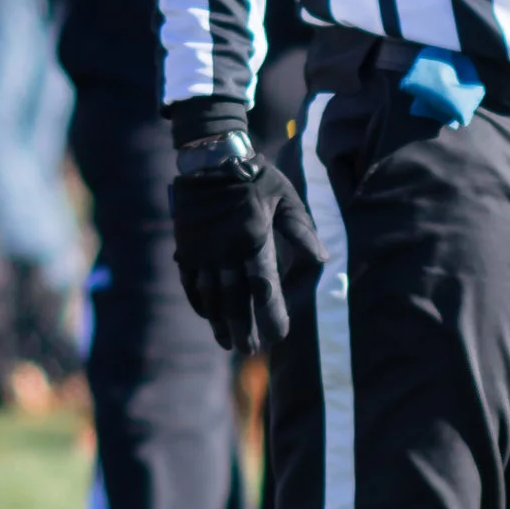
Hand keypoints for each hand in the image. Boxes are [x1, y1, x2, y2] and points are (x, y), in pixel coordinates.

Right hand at [169, 153, 323, 353]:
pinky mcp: (187, 247)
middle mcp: (226, 250)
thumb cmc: (256, 177)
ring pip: (211, 295)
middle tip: (250, 350)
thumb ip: (302, 230)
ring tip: (228, 343)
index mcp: (253, 239)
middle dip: (243, 327)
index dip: (270, 313)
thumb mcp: (287, 198)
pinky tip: (208, 316)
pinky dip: (200, 301)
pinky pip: (191, 281)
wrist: (210, 158)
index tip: (278, 335)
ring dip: (220, 321)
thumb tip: (322, 259)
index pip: (263, 286)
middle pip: (234, 298)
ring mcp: (203, 250)